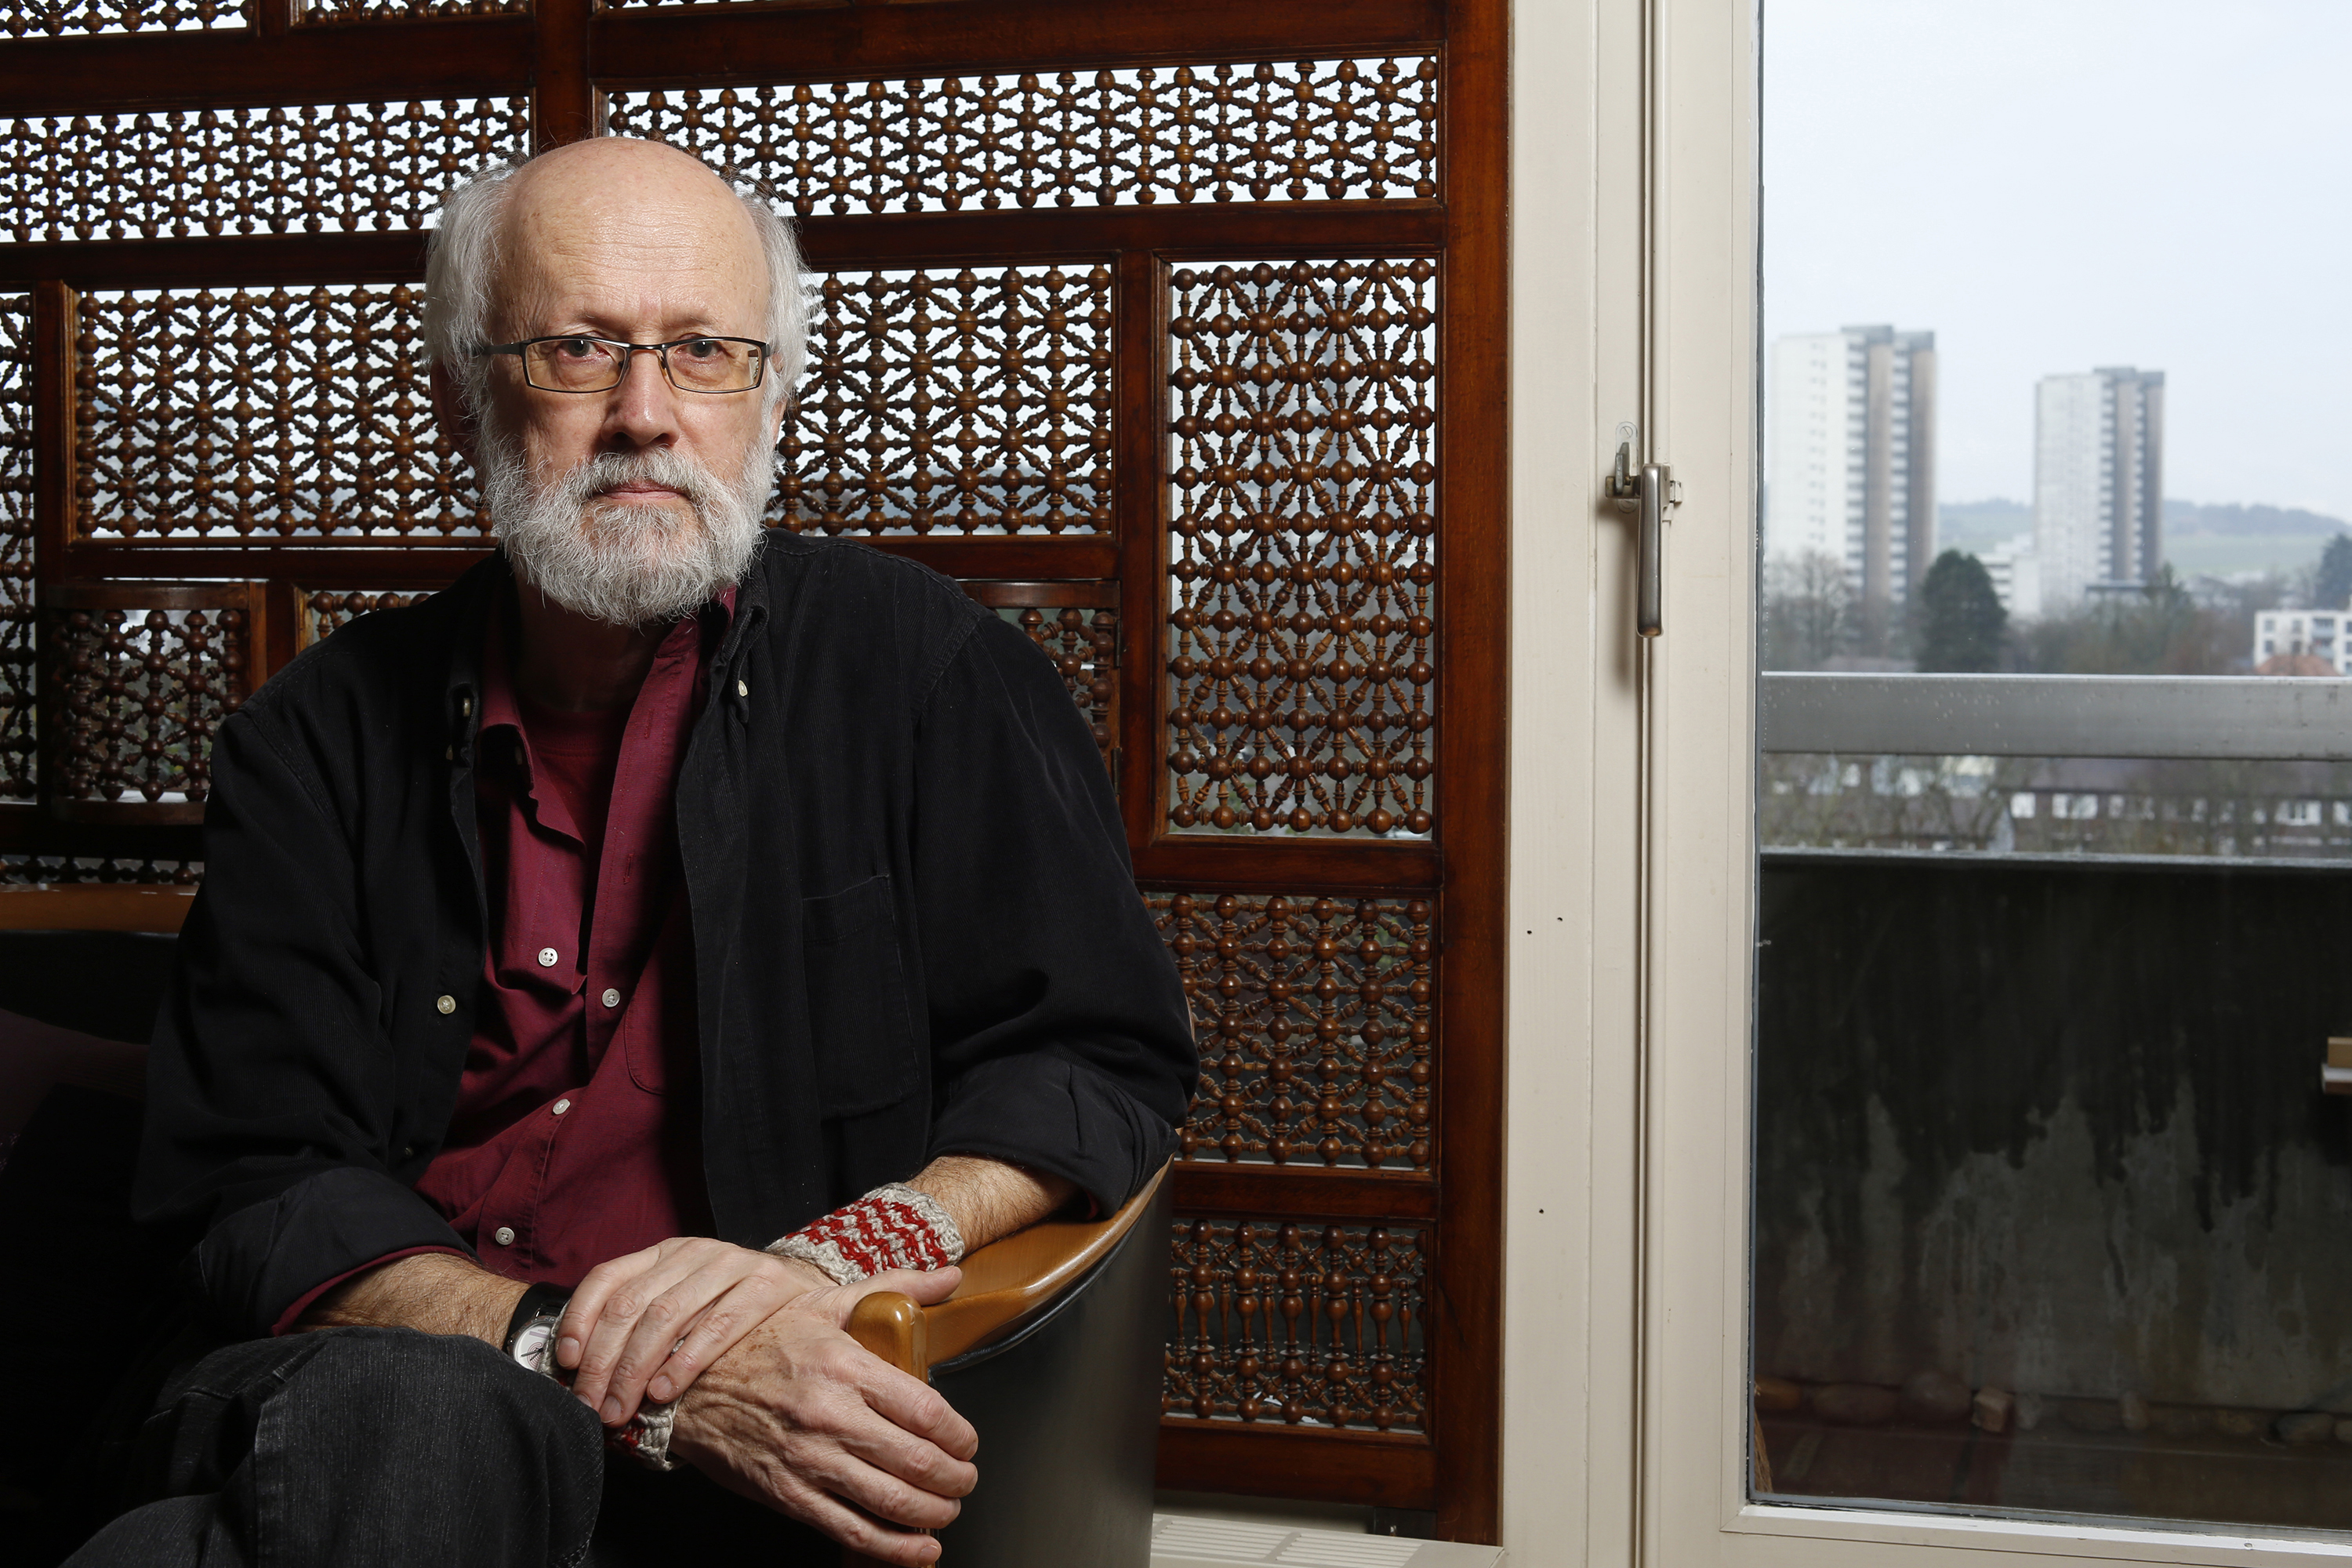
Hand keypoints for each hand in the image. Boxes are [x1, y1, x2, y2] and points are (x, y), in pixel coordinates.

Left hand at [558, 1237, 831, 1425]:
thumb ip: (638, 1322)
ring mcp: (730, 1263)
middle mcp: (691, 1251)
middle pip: (632, 1305)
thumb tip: (580, 1371)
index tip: (568, 1364)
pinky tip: (665, 1390)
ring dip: (636, 1368)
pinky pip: (717, 1325)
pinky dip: (685, 1361)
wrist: (803, 1291)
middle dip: (605, 1362)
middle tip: (593, 1407)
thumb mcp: (680, 1302)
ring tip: (622, 1408)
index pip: (607, 1278)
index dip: (580, 1320)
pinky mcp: (765, 1284)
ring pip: (667, 1315)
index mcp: (662, 1252)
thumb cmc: (728, 1309)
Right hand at [670, 1266, 975, 1566]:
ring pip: (891, 1501)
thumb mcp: (825, 1305)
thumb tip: (948, 1276)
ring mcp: (808, 1459)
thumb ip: (894, 1288)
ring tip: (947, 1510)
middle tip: (964, 1480)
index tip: (967, 1442)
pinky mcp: (788, 1494)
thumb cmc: (760, 1342)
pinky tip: (917, 1549)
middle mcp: (831, 1415)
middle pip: (917, 1460)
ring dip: (933, 1514)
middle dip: (956, 1479)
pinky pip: (851, 1530)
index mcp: (845, 1365)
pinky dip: (893, 1548)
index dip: (960, 1435)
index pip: (926, 1410)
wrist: (687, 1384)